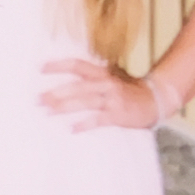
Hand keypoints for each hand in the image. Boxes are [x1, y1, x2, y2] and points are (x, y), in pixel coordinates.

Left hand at [39, 57, 157, 132]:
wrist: (156, 99)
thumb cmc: (129, 89)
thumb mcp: (111, 76)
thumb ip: (92, 76)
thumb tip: (69, 78)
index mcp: (102, 73)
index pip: (77, 65)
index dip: (59, 66)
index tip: (41, 68)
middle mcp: (106, 83)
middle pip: (77, 86)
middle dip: (56, 92)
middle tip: (38, 99)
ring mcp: (112, 99)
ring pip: (85, 101)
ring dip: (65, 107)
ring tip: (48, 111)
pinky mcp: (118, 114)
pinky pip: (99, 119)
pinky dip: (85, 124)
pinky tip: (72, 128)